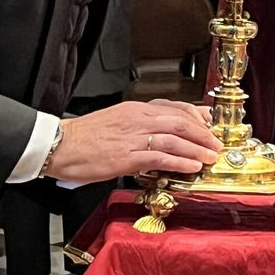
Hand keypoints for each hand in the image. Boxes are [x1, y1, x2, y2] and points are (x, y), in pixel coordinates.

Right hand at [44, 98, 220, 182]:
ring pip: (173, 139)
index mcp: (134, 109)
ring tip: (209, 157)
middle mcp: (136, 119)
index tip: (208, 126)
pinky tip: (191, 167)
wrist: (59, 145)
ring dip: (196, 149)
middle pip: (179, 122)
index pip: (173, 107)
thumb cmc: (85, 137)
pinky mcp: (125, 157)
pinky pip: (159, 158)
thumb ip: (140, 125)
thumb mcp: (116, 121)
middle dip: (202, 134)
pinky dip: (179, 162)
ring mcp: (131, 138)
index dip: (196, 117)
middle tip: (215, 144)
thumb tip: (163, 133)